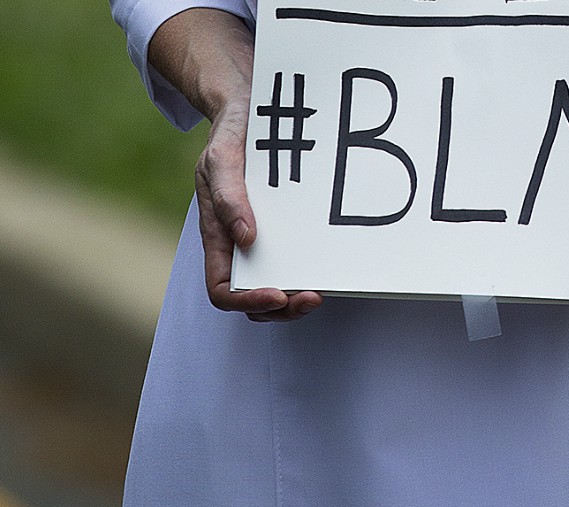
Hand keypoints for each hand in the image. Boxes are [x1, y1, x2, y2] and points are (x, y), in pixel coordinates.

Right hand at [194, 96, 322, 320]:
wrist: (251, 112)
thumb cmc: (231, 137)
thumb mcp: (221, 159)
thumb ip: (227, 197)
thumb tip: (245, 237)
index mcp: (217, 236)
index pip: (223, 289)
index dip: (248, 301)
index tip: (277, 294)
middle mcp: (240, 246)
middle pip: (253, 300)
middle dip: (282, 308)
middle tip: (312, 297)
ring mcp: (263, 242)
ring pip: (276, 290)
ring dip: (297, 300)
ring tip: (320, 291)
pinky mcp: (286, 233)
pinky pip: (296, 265)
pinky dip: (310, 275)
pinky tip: (327, 269)